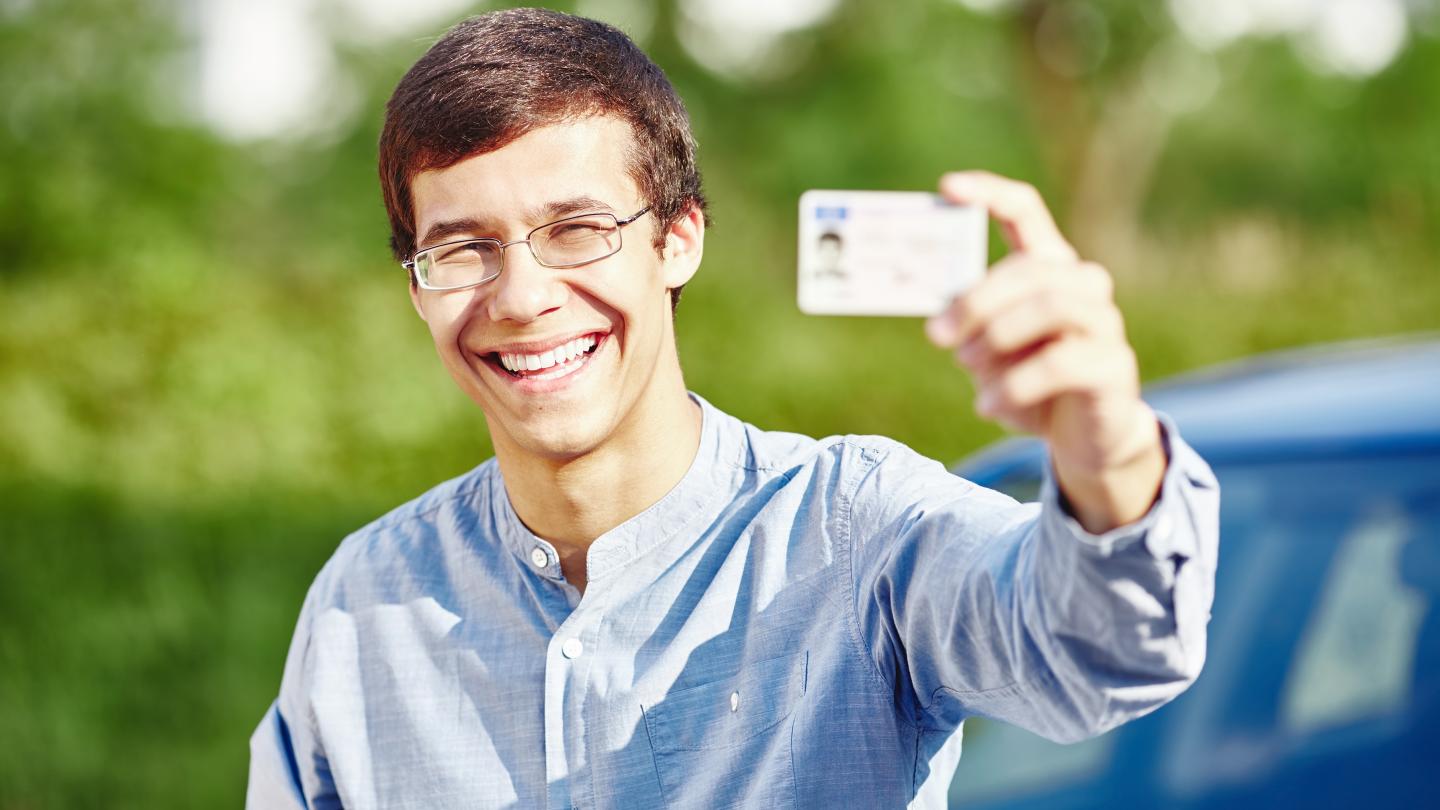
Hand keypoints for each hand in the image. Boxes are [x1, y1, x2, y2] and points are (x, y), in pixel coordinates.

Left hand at [924, 171, 1164, 532]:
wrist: (1081, 438)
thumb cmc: (1027, 382)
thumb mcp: (987, 349)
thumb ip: (968, 325)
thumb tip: (936, 320)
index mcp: (1047, 266)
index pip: (1025, 211)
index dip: (989, 193)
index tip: (946, 188)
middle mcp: (1082, 284)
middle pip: (1029, 267)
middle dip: (975, 300)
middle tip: (936, 336)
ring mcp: (1105, 322)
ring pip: (1049, 306)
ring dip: (996, 338)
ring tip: (969, 369)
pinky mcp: (1114, 366)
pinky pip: (1060, 364)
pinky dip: (1013, 386)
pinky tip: (988, 407)